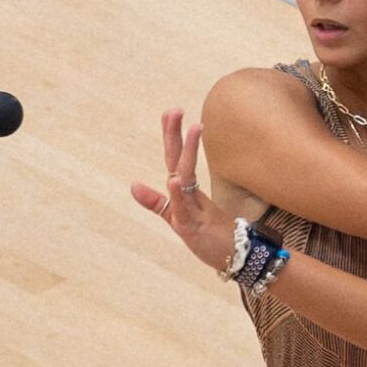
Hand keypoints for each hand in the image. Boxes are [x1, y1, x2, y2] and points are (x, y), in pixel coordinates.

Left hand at [129, 108, 237, 272]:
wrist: (233, 256)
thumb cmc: (207, 235)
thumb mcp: (176, 218)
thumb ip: (157, 202)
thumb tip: (133, 185)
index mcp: (185, 189)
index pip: (175, 157)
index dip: (172, 135)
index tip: (171, 111)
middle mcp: (189, 193)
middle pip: (179, 159)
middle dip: (177, 134)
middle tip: (176, 109)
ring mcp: (193, 208)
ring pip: (186, 177)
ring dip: (188, 153)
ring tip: (192, 128)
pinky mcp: (194, 226)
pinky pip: (184, 208)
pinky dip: (178, 195)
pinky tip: (174, 181)